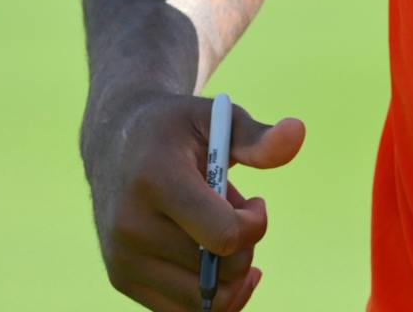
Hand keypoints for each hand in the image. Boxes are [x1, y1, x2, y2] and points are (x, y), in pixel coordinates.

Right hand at [85, 90, 304, 310]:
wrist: (114, 143)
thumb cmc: (177, 129)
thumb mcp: (217, 118)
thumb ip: (257, 137)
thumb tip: (298, 133)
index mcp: (157, 180)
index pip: (224, 235)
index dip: (255, 224)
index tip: (255, 202)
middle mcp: (132, 225)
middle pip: (221, 271)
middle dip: (246, 246)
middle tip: (237, 214)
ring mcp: (123, 258)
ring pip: (206, 300)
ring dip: (230, 273)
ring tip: (222, 237)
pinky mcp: (121, 279)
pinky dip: (214, 298)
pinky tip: (222, 267)